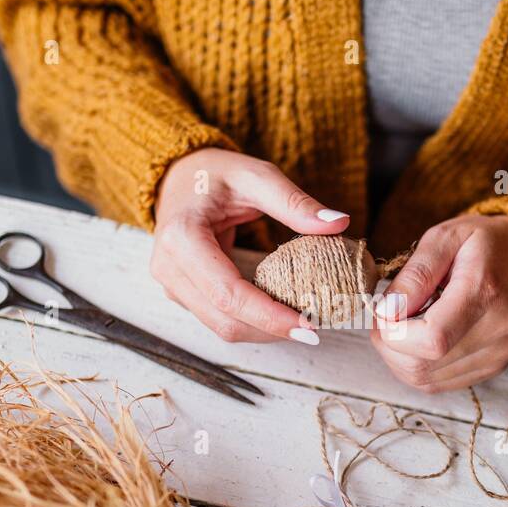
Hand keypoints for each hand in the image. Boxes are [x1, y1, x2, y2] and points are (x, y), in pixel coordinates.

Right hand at [151, 147, 348, 343]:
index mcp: (182, 238)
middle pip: (225, 320)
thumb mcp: (256, 176)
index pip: (228, 293)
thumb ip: (295, 202)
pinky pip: (219, 319)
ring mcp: (172, 286)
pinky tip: (281, 314)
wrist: (178, 178)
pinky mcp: (183, 294)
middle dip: (272, 330)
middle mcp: (169, 269)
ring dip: (264, 331)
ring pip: (222, 327)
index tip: (308, 324)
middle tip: (315, 330)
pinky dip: (253, 322)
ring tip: (303, 323)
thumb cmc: (214, 175)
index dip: (269, 316)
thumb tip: (338, 223)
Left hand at [371, 214, 507, 391]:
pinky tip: (420, 338)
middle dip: (388, 345)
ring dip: (399, 357)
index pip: (430, 339)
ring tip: (404, 324)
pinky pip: (439, 383)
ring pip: (425, 380)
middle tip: (387, 315)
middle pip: (422, 366)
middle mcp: (497, 332)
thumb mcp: (449, 236)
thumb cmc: (491, 243)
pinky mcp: (493, 368)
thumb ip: (416, 273)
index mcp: (485, 293)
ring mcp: (497, 356)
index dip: (393, 331)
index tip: (385, 308)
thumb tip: (386, 310)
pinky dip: (417, 364)